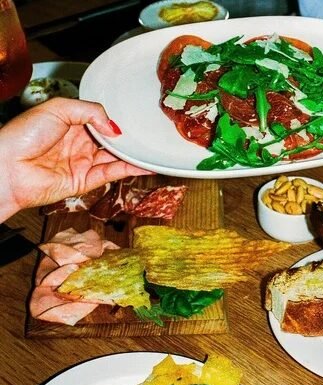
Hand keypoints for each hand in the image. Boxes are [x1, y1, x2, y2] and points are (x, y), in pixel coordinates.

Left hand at [0, 97, 150, 221]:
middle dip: (128, 138)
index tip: (133, 118)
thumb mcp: (58, 108)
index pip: (100, 121)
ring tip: (152, 150)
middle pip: (110, 140)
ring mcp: (83, 163)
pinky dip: (129, 169)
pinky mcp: (85, 181)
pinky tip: (144, 164)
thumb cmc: (24, 135)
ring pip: (114, 157)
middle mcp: (78, 143)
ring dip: (133, 154)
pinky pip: (111, 173)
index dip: (115, 120)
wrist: (8, 167)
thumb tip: (114, 128)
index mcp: (70, 123)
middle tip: (147, 134)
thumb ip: (90, 112)